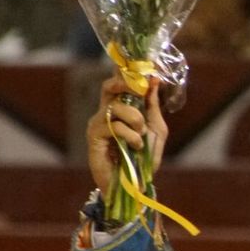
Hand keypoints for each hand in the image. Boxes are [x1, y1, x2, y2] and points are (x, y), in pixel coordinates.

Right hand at [86, 75, 168, 198]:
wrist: (133, 185)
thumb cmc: (142, 158)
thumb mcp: (155, 130)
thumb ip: (153, 106)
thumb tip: (154, 80)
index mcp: (121, 108)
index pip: (119, 83)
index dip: (127, 71)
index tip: (146, 65)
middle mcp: (106, 112)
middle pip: (109, 86)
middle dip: (126, 83)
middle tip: (139, 89)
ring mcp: (98, 124)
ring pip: (116, 106)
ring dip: (135, 119)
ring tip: (140, 135)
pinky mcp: (94, 136)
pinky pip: (114, 126)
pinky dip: (129, 135)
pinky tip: (134, 146)